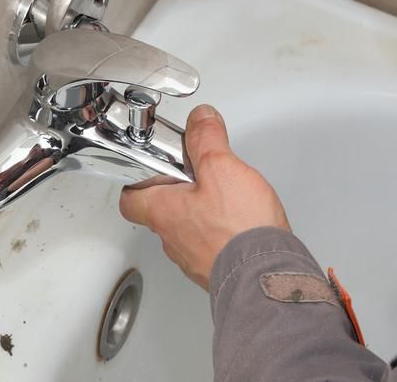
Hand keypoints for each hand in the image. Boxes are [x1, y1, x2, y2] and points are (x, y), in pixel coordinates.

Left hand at [119, 104, 290, 289]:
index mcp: (164, 212)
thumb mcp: (221, 167)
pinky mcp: (217, 271)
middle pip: (161, 212)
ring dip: (201, 214)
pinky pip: (211, 248)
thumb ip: (206, 139)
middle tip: (196, 176)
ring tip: (224, 198)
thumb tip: (201, 119)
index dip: (138, 181)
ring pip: (187, 230)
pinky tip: (241, 224)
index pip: (131, 198)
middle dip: (177, 193)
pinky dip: (221, 234)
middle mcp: (173, 239)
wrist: (265, 277)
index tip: (153, 167)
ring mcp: (194, 259)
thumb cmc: (239, 230)